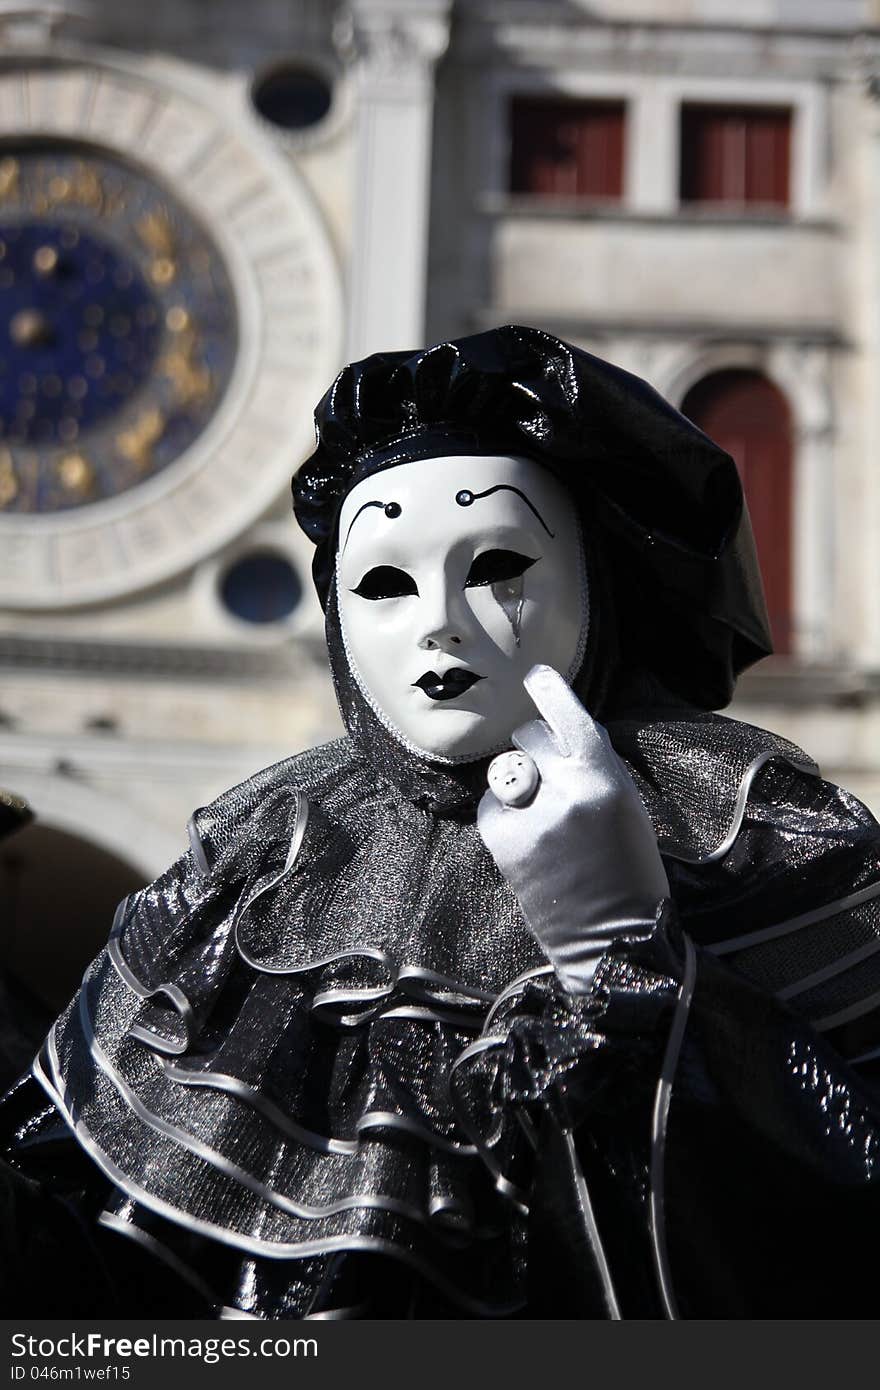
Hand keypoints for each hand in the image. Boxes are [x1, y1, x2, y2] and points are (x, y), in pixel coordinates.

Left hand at [478, 665, 669, 992]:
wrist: (614, 938)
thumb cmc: (629, 872)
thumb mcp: (627, 808)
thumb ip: (595, 769)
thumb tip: (564, 732)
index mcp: (605, 780)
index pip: (571, 719)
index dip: (550, 692)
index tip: (533, 674)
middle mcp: (567, 791)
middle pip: (530, 740)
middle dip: (533, 750)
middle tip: (548, 781)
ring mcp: (533, 818)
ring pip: (506, 773)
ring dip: (517, 785)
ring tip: (542, 823)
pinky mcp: (506, 844)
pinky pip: (491, 808)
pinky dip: (504, 818)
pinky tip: (529, 843)